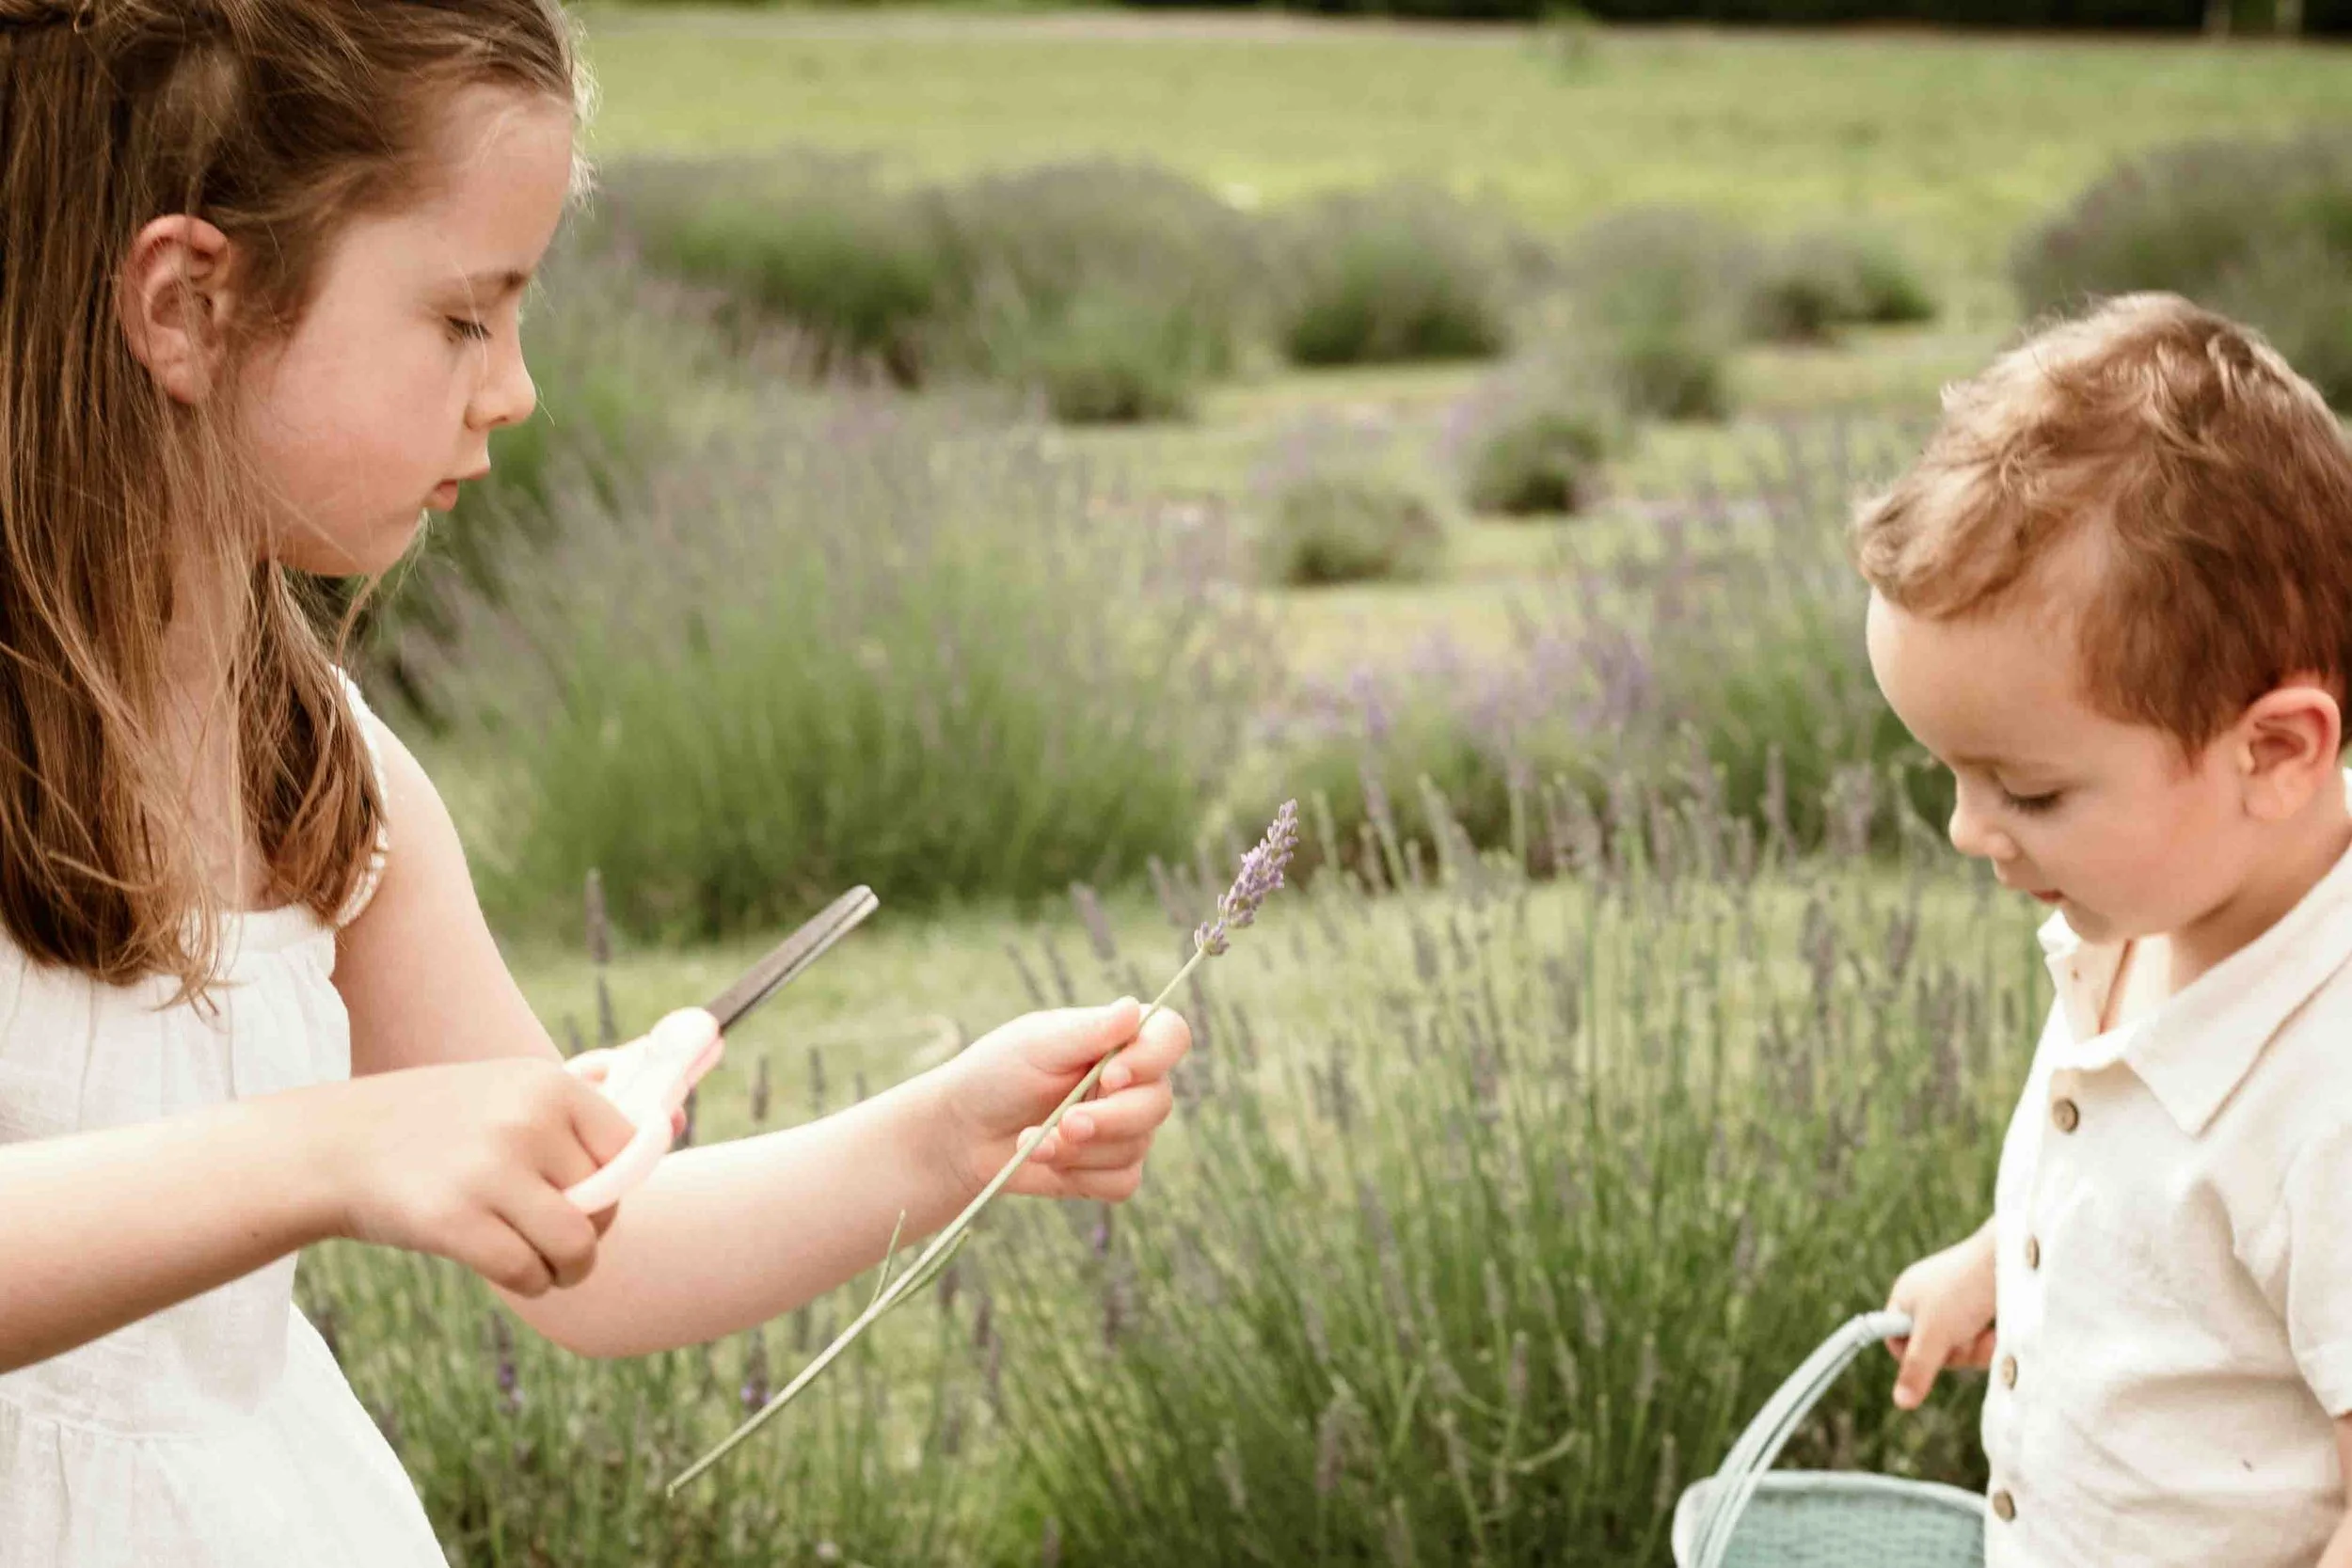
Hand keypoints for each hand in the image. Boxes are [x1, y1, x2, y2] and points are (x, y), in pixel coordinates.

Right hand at [316, 1057, 639, 1296]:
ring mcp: (490, 1172)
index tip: (583, 1191)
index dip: (614, 1182)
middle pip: (606, 1202)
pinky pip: (529, 1273)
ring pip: (578, 1245)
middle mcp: (526, 1122)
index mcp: (548, 1085)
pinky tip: (507, 1268)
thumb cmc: (439, 1124)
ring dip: (568, 1268)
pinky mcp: (455, 1222)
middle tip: (550, 1228)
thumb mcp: (511, 1091)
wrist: (335, 1146)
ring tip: (544, 1261)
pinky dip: (530, 1282)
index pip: (630, 1147)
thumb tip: (678, 1118)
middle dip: (589, 1228)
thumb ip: (587, 1109)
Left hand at [926, 998, 1190, 1202]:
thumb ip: (1087, 1031)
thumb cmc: (997, 1074)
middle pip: (1158, 1103)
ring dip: (1080, 1150)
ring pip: (1137, 1147)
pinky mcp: (1109, 1170)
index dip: (1152, 1059)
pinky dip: (1081, 1175)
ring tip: (1033, 1141)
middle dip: (1109, 1119)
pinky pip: (1122, 1182)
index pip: (1171, 1037)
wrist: (962, 1132)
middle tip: (1065, 1123)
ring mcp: (1125, 1129)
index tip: (1110, 1075)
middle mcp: (1132, 1083)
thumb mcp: (1037, 1045)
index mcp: (1121, 1039)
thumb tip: (1131, 1008)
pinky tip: (1045, 1160)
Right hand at [1885, 1221, 1998, 1408]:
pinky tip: (1998, 1328)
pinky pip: (1980, 1338)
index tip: (1935, 1351)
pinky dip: (1990, 1340)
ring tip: (1987, 1330)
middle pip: (1932, 1350)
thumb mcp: (1935, 1334)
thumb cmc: (1965, 1290)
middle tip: (1966, 1336)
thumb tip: (1900, 1403)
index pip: (1896, 1342)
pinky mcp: (1981, 1306)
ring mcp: (1955, 1302)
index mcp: (1905, 1297)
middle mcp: (1927, 1299)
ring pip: (1960, 1347)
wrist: (2014, 1258)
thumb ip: (1917, 1369)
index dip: (1915, 1356)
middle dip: (1955, 1351)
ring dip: (1977, 1347)